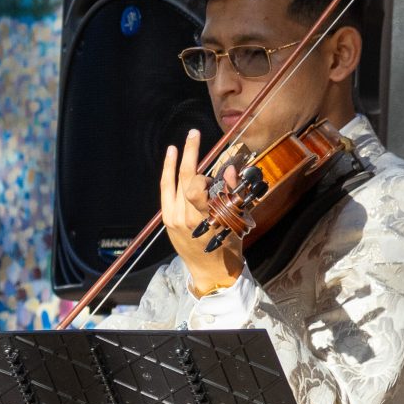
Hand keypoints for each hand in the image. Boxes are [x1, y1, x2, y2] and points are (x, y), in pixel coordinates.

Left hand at [159, 129, 244, 295]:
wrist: (209, 270)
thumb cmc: (228, 246)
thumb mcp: (236, 221)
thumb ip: (232, 194)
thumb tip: (229, 169)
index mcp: (204, 219)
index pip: (195, 189)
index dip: (204, 176)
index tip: (215, 174)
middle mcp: (184, 218)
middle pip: (183, 179)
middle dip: (189, 154)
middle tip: (194, 134)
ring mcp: (172, 219)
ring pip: (170, 184)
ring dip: (175, 162)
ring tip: (180, 145)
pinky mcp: (166, 220)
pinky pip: (166, 192)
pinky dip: (168, 175)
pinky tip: (171, 159)